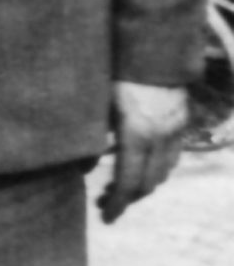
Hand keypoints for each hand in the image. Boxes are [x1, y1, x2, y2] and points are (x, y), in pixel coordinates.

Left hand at [98, 79, 189, 222]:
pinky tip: (140, 168)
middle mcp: (160, 136)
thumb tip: (84, 170)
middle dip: (127, 198)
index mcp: (137, 134)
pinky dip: (157, 169)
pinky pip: (173, 156)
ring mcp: (175, 129)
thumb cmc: (115, 74)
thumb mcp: (96, 107)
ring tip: (119, 187)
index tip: (106, 217)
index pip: (128, 182)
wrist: (151, 47)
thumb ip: (90, 140)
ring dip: (142, 185)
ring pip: (163, 172)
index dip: (117, 204)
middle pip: (147, 183)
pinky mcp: (182, 122)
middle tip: (105, 203)